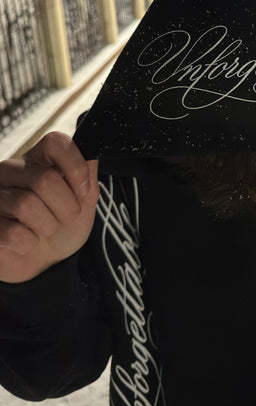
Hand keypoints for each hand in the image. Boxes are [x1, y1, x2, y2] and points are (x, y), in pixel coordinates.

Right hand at [0, 132, 98, 283]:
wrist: (44, 263)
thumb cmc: (63, 227)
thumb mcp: (85, 202)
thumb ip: (89, 175)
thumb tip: (92, 151)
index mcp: (39, 159)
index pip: (55, 142)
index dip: (75, 167)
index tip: (83, 191)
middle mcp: (12, 170)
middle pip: (45, 179)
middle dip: (66, 207)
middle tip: (64, 218)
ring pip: (26, 205)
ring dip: (46, 226)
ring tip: (42, 230)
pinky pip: (12, 232)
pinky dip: (28, 244)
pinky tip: (24, 242)